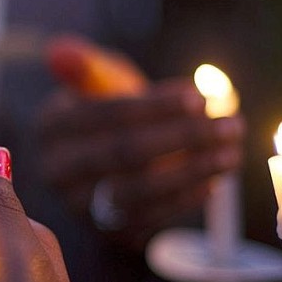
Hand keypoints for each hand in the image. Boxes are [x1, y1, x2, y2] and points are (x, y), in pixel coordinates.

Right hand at [38, 78, 244, 249]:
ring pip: (139, 190)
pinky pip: (148, 218)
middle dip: (183, 138)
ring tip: (231, 153)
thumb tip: (59, 50)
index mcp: (50, 127)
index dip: (155, 107)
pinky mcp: (105, 231)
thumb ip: (85, 65)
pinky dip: (183, 200)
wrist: (95, 164)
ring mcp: (79, 206)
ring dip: (192, 171)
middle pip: (124, 153)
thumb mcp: (95, 83)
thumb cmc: (103, 114)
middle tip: (230, 125)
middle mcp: (56, 171)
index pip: (105, 114)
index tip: (199, 99)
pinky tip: (212, 180)